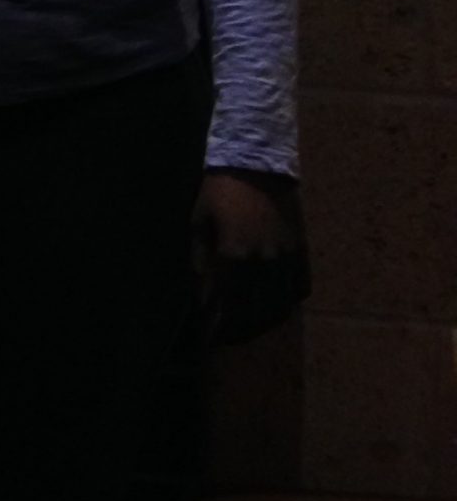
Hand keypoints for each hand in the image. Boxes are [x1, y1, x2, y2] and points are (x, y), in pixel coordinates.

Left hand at [194, 169, 308, 344]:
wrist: (256, 162)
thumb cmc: (220, 190)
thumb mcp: (199, 221)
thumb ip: (200, 258)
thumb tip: (202, 289)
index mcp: (233, 256)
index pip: (224, 302)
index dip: (216, 323)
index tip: (209, 337)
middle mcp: (262, 263)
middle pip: (252, 310)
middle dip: (238, 328)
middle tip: (228, 337)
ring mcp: (285, 259)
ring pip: (278, 305)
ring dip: (263, 320)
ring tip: (251, 328)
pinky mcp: (301, 251)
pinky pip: (299, 288)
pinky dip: (288, 302)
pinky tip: (277, 306)